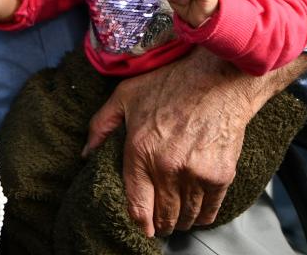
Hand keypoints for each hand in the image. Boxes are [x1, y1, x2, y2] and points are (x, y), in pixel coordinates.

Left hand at [82, 49, 261, 236]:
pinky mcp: (220, 175)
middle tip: (161, 224)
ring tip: (179, 219)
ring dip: (182, 222)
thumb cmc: (172, 83)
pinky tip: (199, 214)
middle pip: (162, 216)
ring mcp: (194, 173)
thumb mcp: (126, 95)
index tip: (142, 227)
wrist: (219, 78)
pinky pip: (210, 209)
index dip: (139, 223)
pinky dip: (204, 216)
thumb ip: (102, 125)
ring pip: (186, 216)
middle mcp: (166, 167)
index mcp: (140, 151)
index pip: (136, 204)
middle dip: (161, 224)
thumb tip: (86, 153)